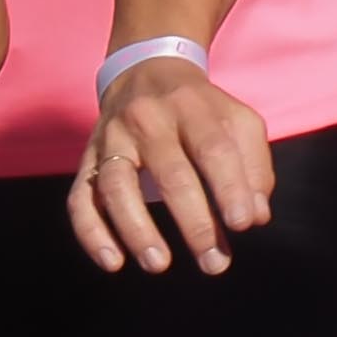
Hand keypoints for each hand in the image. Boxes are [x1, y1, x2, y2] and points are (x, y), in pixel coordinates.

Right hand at [69, 53, 272, 275]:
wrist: (145, 72)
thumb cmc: (201, 111)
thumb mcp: (238, 121)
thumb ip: (255, 166)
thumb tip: (255, 216)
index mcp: (191, 107)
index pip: (213, 148)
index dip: (230, 187)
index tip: (244, 225)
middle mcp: (148, 119)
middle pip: (169, 172)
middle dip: (194, 223)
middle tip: (214, 262)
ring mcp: (112, 139)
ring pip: (117, 186)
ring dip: (137, 230)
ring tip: (159, 264)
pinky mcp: (88, 160)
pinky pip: (80, 198)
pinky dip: (91, 233)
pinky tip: (112, 262)